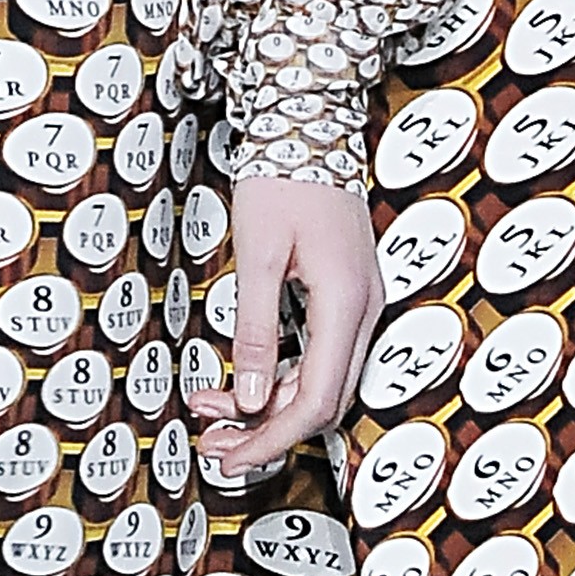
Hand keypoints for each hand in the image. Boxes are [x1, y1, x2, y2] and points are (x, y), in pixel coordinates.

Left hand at [185, 180, 381, 488]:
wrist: (311, 121)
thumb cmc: (285, 176)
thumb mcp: (257, 255)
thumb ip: (254, 330)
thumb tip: (251, 398)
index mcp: (346, 303)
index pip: (315, 401)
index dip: (270, 438)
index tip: (229, 454)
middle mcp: (363, 309)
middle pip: (322, 401)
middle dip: (265, 429)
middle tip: (214, 444)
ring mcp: (359, 303)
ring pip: (319, 380)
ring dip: (267, 402)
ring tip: (211, 407)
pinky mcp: (346, 295)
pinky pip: (318, 353)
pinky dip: (278, 372)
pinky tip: (239, 377)